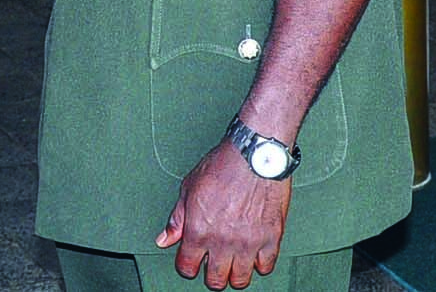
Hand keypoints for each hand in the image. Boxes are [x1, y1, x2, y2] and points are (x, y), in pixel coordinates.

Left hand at [155, 140, 291, 290]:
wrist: (255, 155)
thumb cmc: (222, 166)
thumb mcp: (189, 188)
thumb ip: (177, 219)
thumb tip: (164, 239)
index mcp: (199, 231)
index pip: (187, 268)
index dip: (187, 265)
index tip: (192, 259)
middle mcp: (223, 242)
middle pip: (215, 281)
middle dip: (212, 274)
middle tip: (214, 262)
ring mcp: (248, 243)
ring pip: (241, 280)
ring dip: (235, 273)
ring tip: (234, 260)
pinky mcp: (271, 239)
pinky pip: (266, 268)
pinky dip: (260, 264)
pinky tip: (254, 252)